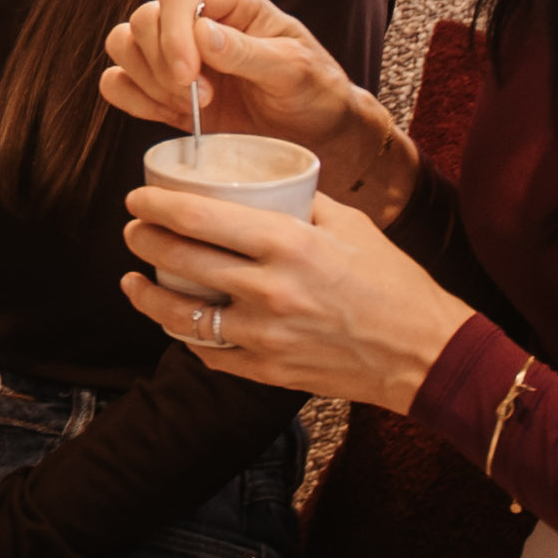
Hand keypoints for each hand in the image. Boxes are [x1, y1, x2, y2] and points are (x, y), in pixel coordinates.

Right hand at [96, 0, 351, 156]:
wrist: (316, 133)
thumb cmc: (314, 92)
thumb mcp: (294, 70)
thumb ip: (248, 52)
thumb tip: (202, 34)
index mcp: (232, 2)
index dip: (173, 32)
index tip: (188, 76)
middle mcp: (196, 20)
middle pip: (143, 19)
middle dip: (161, 63)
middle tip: (203, 98)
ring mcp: (175, 54)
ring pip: (123, 45)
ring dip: (146, 80)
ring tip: (190, 108)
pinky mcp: (162, 89)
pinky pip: (117, 82)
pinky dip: (132, 99)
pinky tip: (168, 115)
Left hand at [120, 188, 471, 409]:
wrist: (423, 352)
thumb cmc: (392, 282)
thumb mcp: (351, 224)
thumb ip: (302, 203)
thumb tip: (263, 186)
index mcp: (288, 244)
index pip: (200, 218)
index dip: (157, 207)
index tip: (137, 200)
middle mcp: (269, 290)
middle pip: (181, 261)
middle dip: (144, 242)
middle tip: (133, 231)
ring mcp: (265, 336)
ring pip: (182, 316)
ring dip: (148, 297)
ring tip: (134, 281)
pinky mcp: (268, 371)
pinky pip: (210, 354)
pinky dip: (188, 337)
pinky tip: (178, 322)